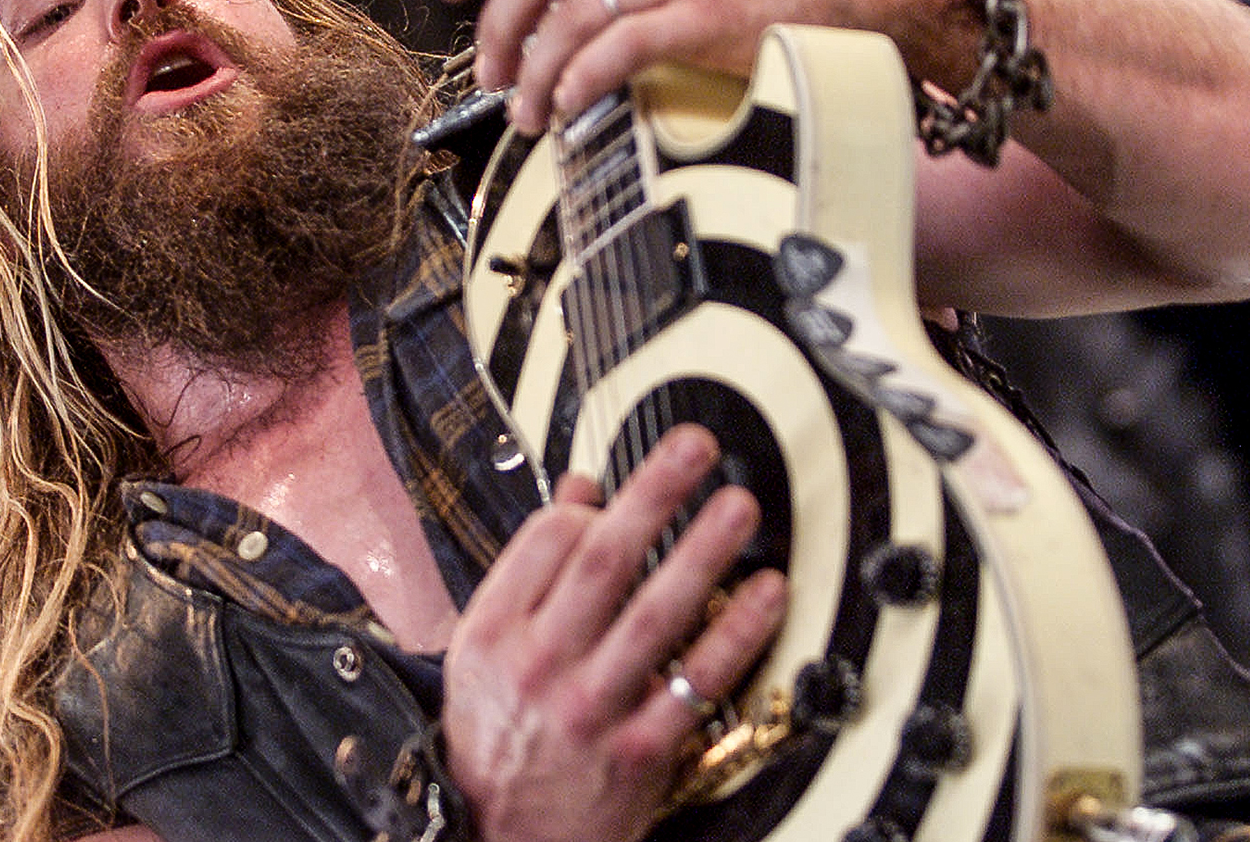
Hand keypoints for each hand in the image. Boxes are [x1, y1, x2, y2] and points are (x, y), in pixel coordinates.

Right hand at [440, 424, 788, 841]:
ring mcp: (593, 707)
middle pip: (605, 559)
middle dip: (655, 493)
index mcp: (495, 632)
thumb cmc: (497, 739)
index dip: (592, 504)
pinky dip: (737, 634)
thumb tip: (578, 489)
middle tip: (697, 446)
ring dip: (704, 550)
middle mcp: (541, 664)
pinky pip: (698, 680)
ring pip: (658, 613)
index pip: (548, 540)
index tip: (620, 488)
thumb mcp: (483, 650)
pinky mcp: (642, 750)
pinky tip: (767, 594)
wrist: (504, 841)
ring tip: (740, 506)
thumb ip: (529, 567)